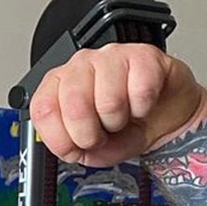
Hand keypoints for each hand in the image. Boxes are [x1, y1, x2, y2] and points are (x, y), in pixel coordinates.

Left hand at [30, 43, 206, 167]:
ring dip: (119, 120)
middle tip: (103, 134)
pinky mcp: (143, 55)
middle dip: (90, 134)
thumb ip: (66, 147)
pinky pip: (141, 91)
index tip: (75, 146)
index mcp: (56, 86)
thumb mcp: (87, 149)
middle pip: (75, 105)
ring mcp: (111, 56)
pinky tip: (141, 104)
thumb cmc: (123, 128)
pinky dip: (143, 108)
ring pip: (109, 100)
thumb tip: (64, 145)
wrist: (163, 118)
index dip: (61, 138)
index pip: (43, 110)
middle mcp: (79, 66)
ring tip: (123, 116)